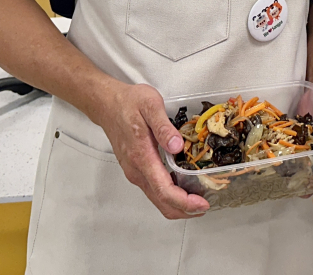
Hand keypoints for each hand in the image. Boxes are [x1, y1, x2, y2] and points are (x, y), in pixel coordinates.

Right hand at [93, 81, 209, 219]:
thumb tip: (177, 147)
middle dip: (184, 210)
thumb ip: (164, 127)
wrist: (107, 104)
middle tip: (205, 205)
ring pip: (157, 199)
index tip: (201, 204)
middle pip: (161, 202)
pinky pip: (153, 190)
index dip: (184, 202)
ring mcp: (134, 172)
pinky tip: (183, 187)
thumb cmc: (129, 102)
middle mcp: (136, 170)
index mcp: (142, 156)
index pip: (164, 190)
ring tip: (198, 198)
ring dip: (178, 204)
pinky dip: (169, 196)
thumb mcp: (150, 105)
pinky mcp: (135, 169)